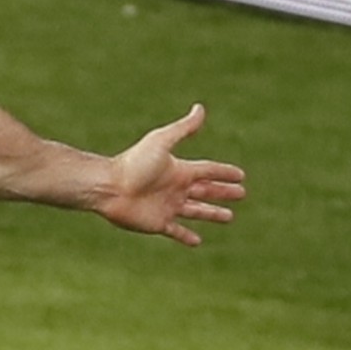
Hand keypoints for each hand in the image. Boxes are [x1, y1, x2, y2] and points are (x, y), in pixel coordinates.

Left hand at [98, 104, 245, 245]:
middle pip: (205, 191)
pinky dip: (187, 236)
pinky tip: (198, 241)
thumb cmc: (134, 164)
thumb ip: (182, 128)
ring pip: (196, 212)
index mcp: (178, 170)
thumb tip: (200, 108)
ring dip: (212, 214)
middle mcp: (174, 188)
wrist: (109, 186)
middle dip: (223, 192)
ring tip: (229, 217)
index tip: (241, 175)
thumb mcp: (161, 142)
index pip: (207, 170)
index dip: (224, 172)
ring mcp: (166, 207)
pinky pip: (176, 231)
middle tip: (241, 194)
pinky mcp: (157, 223)